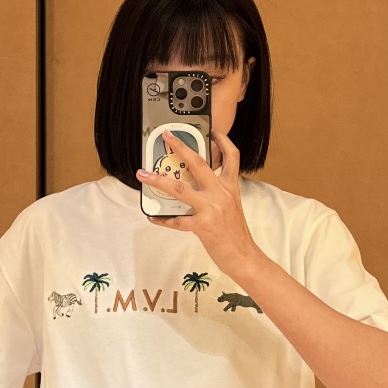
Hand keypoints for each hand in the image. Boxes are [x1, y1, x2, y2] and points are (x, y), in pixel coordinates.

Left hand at [137, 127, 263, 280]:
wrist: (244, 257)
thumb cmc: (236, 234)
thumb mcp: (231, 206)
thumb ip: (217, 193)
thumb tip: (194, 183)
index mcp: (230, 188)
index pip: (231, 157)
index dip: (223, 141)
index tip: (212, 131)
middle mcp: (221, 194)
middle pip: (199, 163)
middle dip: (181, 147)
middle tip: (167, 136)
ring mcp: (211, 209)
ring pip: (180, 188)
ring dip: (158, 180)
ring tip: (143, 174)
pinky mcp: (201, 226)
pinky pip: (176, 221)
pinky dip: (162, 219)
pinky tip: (153, 217)